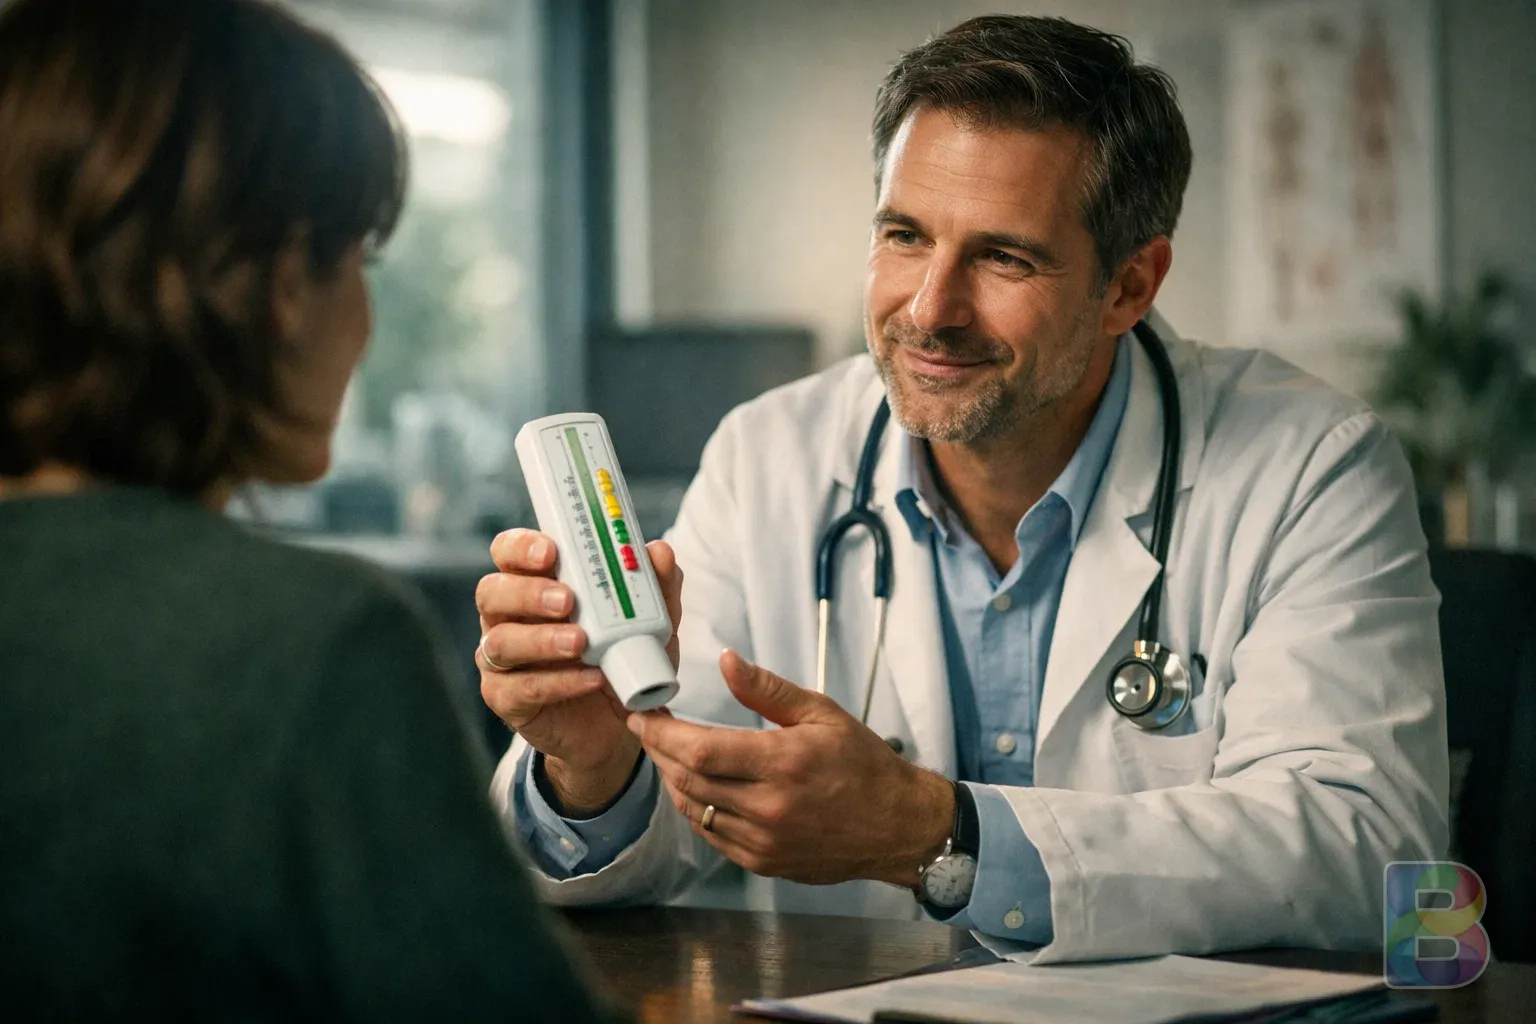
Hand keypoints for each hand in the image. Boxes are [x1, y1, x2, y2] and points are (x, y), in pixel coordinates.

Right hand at [477, 528, 682, 813]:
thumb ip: (657, 587)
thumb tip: (659, 552)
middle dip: (527, 592)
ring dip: (540, 639)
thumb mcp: (651, 623)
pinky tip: (589, 678)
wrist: (617, 723)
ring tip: (580, 643)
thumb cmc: (621, 657)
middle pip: (492, 592)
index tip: (550, 551)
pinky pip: (520, 687)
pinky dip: (557, 682)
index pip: (508, 552)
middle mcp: (508, 617)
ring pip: (500, 642)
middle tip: (567, 600)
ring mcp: (502, 660)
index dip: (521, 547)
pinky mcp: (506, 698)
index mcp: (534, 584)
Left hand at [629, 650, 952, 887]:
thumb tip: (727, 661)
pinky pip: (711, 835)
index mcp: (784, 763)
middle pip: (688, 778)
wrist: (896, 826)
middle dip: (658, 751)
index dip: (662, 732)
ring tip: (667, 753)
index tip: (644, 715)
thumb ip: (768, 690)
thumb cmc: (863, 765)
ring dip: (672, 778)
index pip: (700, 749)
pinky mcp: (762, 862)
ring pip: (693, 809)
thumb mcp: (822, 713)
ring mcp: (763, 841)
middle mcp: (769, 807)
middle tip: (648, 728)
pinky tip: (696, 786)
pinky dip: (695, 807)